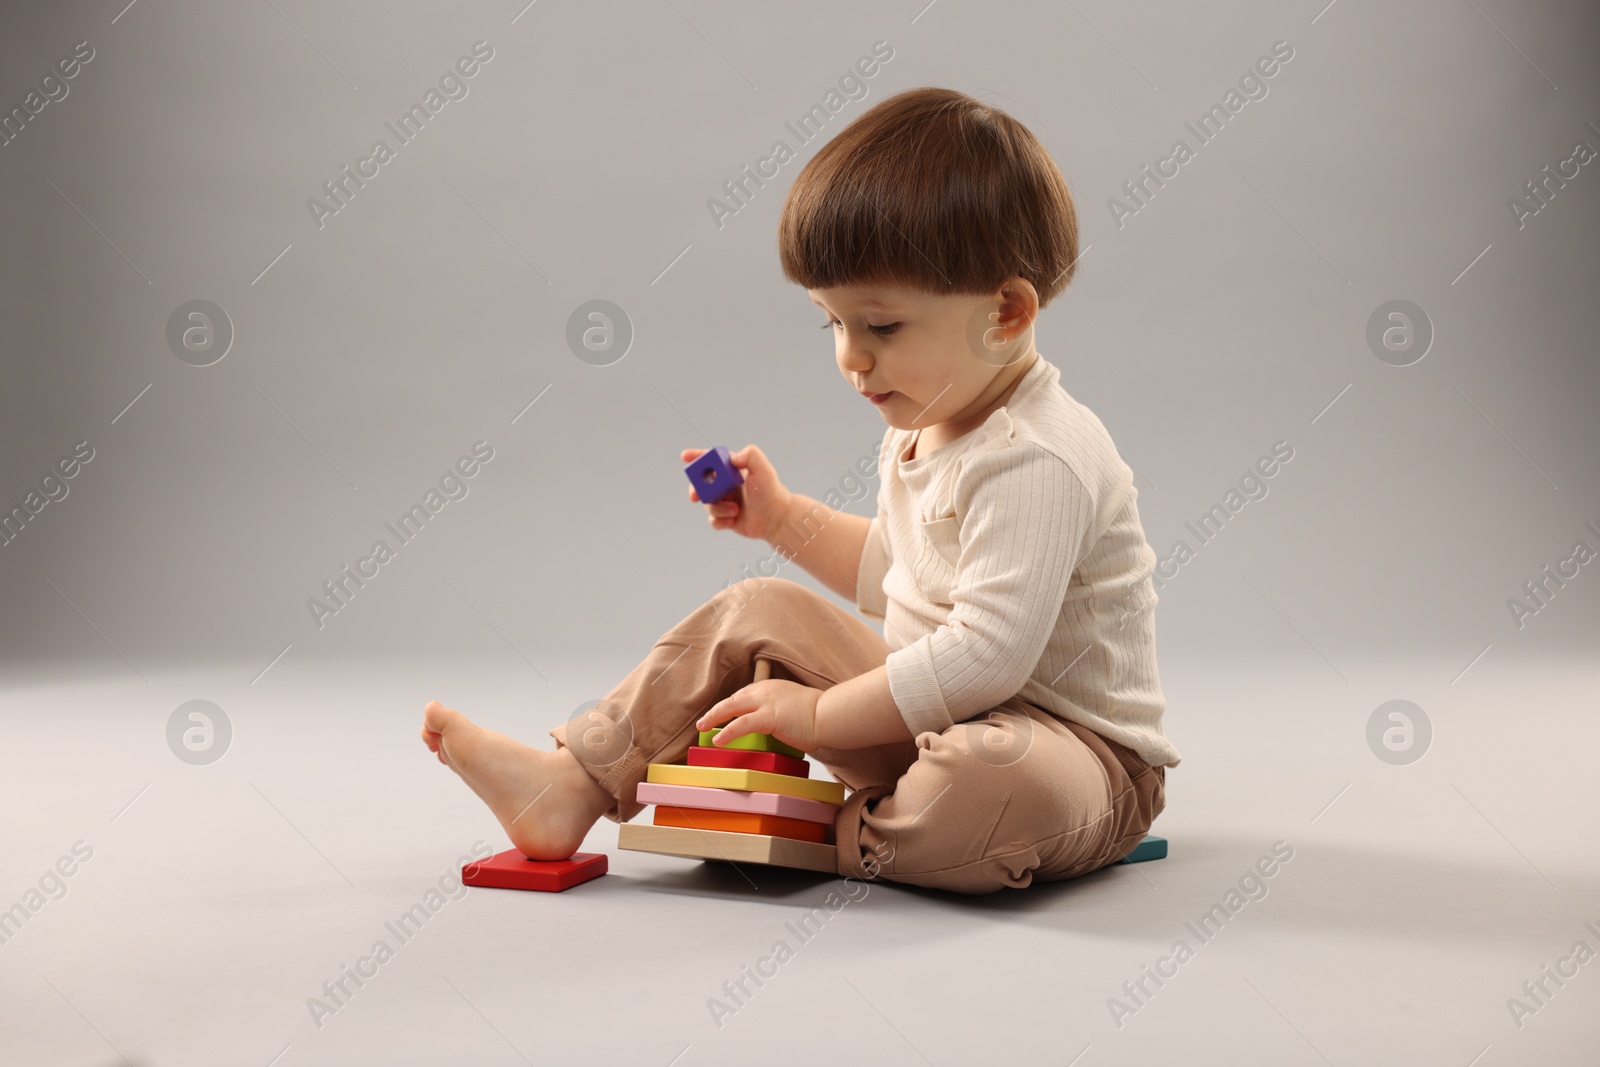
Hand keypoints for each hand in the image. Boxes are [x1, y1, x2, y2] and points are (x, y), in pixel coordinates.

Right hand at [681, 444, 793, 540]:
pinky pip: (713, 520)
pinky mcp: (726, 517)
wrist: (776, 518)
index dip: (697, 456)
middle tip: (695, 496)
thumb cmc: (770, 491)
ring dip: (717, 508)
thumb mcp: (763, 468)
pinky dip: (720, 521)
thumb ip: (749, 455)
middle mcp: (726, 484)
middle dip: (696, 489)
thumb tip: (731, 458)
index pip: (711, 460)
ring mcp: (725, 501)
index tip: (684, 456)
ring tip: (735, 510)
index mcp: (732, 469)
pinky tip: (733, 520)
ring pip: (707, 504)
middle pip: (702, 484)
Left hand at [694, 679, 822, 753]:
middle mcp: (765, 691)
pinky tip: (718, 739)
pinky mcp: (768, 717)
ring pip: (731, 707)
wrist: (829, 714)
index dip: (731, 705)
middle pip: (733, 699)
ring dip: (714, 717)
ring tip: (703, 727)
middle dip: (716, 710)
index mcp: (771, 687)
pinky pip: (741, 724)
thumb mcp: (795, 706)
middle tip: (704, 721)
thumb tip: (775, 727)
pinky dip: (727, 732)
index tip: (722, 714)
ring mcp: (766, 703)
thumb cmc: (818, 714)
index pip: (744, 695)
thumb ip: (780, 712)